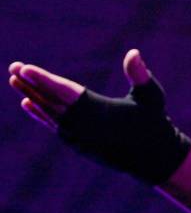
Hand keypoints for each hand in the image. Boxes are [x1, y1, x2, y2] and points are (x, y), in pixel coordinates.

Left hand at [7, 50, 190, 184]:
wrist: (155, 158)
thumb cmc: (154, 123)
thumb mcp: (151, 96)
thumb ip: (140, 75)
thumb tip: (133, 53)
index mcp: (98, 111)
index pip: (63, 92)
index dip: (42, 79)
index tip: (23, 68)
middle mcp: (83, 126)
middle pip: (50, 101)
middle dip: (30, 84)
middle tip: (13, 68)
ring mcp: (79, 138)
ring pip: (49, 114)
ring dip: (32, 96)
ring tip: (15, 81)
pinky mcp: (80, 145)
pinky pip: (54, 126)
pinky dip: (40, 115)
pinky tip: (30, 104)